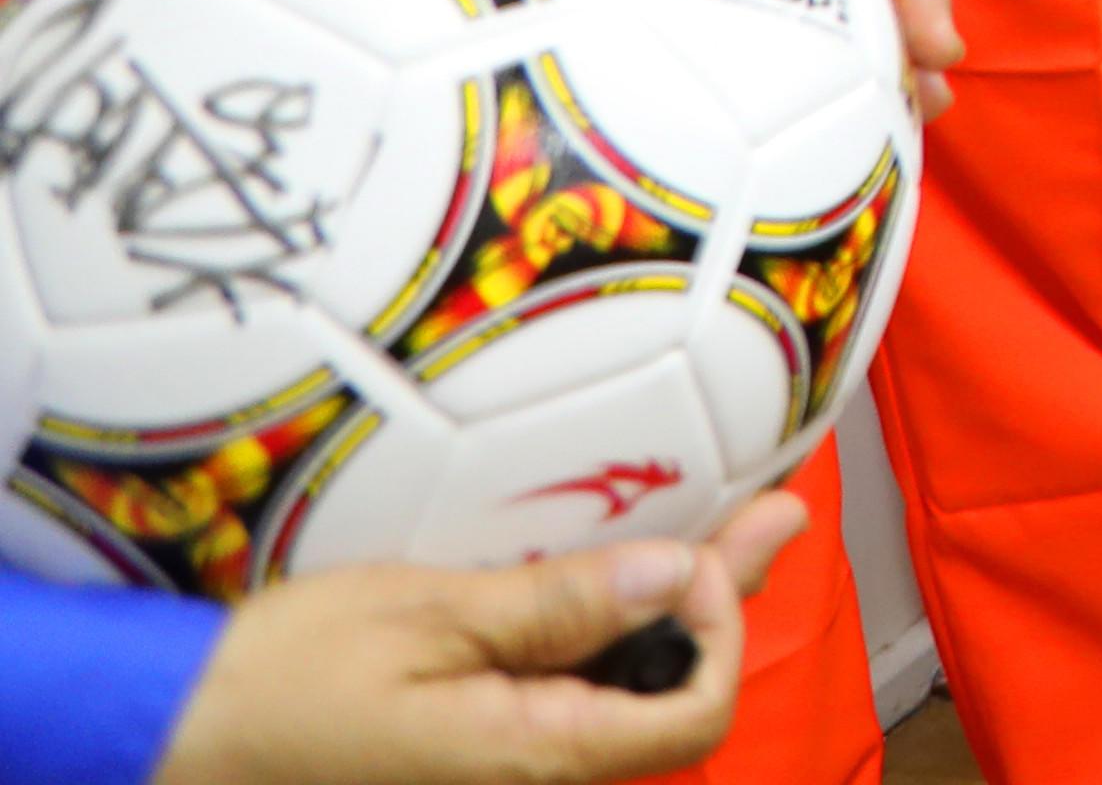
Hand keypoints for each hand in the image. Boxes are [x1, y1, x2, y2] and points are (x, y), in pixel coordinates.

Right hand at [157, 492, 805, 783]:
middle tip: (759, 511)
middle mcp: (531, 780)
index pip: (697, 717)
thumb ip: (560, 605)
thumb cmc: (284, 677)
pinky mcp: (476, 754)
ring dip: (666, 619)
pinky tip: (615, 580)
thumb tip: (678, 573)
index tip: (693, 551)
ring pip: (623, 699)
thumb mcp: (428, 618)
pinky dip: (603, 640)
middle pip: (671, 706)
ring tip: (714, 531)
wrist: (175, 732)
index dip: (719, 628)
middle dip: (711, 608)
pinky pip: (566, 701)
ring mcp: (502, 770)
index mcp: (533, 761)